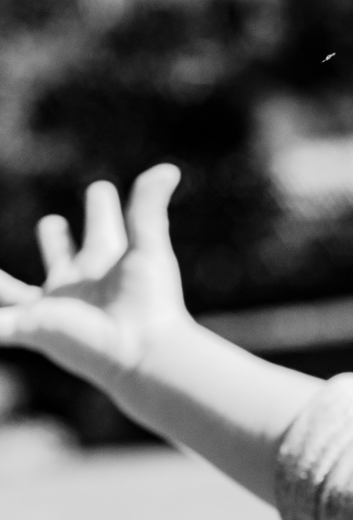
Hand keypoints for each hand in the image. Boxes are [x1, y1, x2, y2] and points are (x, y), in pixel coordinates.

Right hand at [0, 164, 189, 391]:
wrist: (141, 351)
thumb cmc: (150, 302)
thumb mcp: (148, 246)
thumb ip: (149, 207)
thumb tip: (170, 168)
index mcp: (106, 263)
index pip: (101, 227)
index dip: (101, 207)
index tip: (101, 190)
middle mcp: (79, 285)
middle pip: (62, 256)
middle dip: (54, 240)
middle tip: (52, 224)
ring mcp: (53, 307)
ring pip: (12, 288)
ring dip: (1, 280)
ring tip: (0, 272)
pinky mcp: (32, 328)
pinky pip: (0, 321)